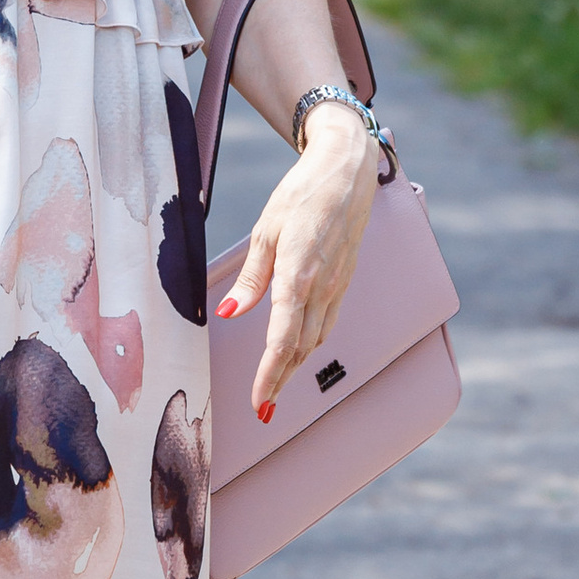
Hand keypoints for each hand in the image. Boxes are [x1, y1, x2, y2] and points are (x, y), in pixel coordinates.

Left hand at [213, 111, 381, 418]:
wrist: (347, 170)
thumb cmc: (302, 193)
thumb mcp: (266, 230)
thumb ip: (251, 277)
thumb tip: (231, 313)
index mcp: (299, 275)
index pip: (283, 340)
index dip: (269, 375)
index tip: (258, 402)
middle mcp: (323, 287)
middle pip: (301, 348)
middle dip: (280, 380)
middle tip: (262, 408)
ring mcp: (338, 284)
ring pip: (317, 339)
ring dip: (296, 366)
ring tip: (275, 387)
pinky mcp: (345, 279)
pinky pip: (328, 321)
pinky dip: (311, 343)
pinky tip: (298, 351)